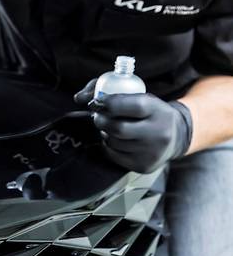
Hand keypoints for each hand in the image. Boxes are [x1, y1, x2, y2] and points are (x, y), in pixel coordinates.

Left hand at [74, 79, 192, 172]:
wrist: (175, 136)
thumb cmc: (148, 112)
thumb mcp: (138, 96)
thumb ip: (107, 90)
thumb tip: (78, 98)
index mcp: (158, 110)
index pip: (132, 106)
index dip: (109, 103)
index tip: (96, 102)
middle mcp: (159, 132)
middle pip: (118, 128)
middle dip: (101, 120)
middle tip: (98, 116)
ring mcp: (152, 152)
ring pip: (114, 142)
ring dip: (104, 133)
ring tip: (109, 127)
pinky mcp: (143, 165)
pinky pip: (113, 155)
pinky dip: (107, 145)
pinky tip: (114, 139)